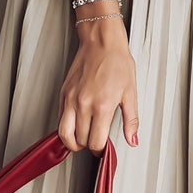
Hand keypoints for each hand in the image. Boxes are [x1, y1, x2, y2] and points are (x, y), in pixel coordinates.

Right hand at [58, 18, 138, 154]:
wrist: (102, 42)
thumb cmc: (117, 62)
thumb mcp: (130, 93)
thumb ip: (131, 120)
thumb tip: (132, 140)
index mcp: (102, 106)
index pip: (95, 142)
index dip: (100, 150)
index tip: (103, 147)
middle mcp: (84, 105)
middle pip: (80, 141)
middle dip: (88, 146)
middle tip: (95, 141)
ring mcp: (71, 100)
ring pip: (64, 134)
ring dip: (73, 141)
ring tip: (82, 139)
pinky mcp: (64, 94)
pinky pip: (60, 119)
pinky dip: (66, 127)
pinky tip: (76, 125)